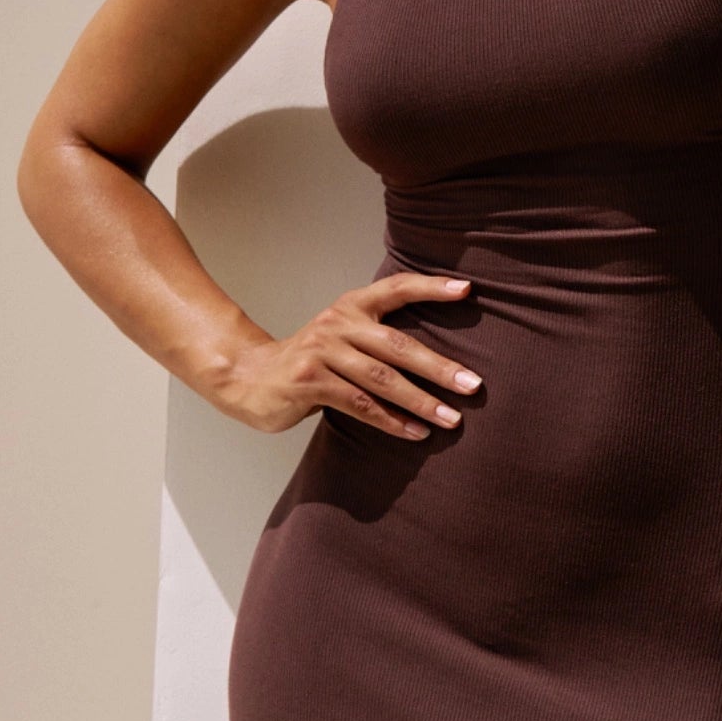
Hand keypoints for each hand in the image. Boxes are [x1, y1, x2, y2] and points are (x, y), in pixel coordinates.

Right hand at [216, 272, 480, 439]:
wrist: (247, 376)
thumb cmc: (309, 362)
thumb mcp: (341, 337)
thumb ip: (376, 340)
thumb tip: (436, 360)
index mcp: (351, 306)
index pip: (397, 288)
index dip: (431, 288)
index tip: (467, 291)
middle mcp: (338, 323)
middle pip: (397, 345)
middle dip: (439, 367)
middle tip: (474, 385)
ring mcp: (322, 353)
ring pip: (381, 379)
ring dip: (421, 401)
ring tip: (452, 418)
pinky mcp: (309, 382)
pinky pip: (359, 405)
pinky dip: (391, 421)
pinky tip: (415, 432)